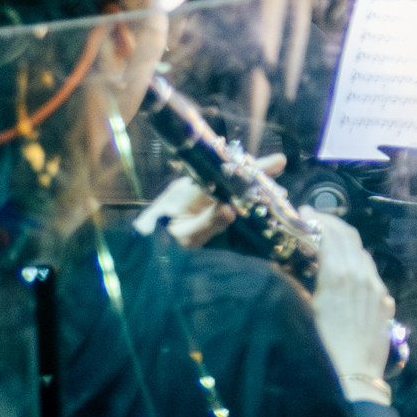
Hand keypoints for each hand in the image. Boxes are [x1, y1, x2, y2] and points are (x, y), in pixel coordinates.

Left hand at [139, 150, 287, 246]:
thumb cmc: (158, 247)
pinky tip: (250, 198)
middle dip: (256, 172)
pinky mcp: (188, 204)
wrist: (134, 254)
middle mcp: (189, 187)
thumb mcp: (184, 240)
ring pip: (224, 181)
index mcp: (188, 192)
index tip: (279, 162)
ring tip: (273, 189)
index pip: (225, 174)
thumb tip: (231, 209)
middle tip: (281, 174)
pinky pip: (218, 190)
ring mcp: (188, 194)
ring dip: (249, 183)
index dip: (253, 169)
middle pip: (227, 172)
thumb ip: (206, 224)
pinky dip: (238, 191)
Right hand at [302, 209, 400, 401]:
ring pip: (362, 255)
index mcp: (339, 275)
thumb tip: (293, 268)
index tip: (302, 213)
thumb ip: (299, 284)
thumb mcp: (301, 313)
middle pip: (349, 238)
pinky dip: (357, 264)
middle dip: (331, 225)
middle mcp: (362, 277)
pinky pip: (371, 275)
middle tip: (313, 222)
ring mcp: (377, 290)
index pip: (331, 234)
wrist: (352, 381)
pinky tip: (346, 274)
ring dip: (345, 244)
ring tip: (326, 246)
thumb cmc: (319, 350)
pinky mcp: (385, 304)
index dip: (316, 220)